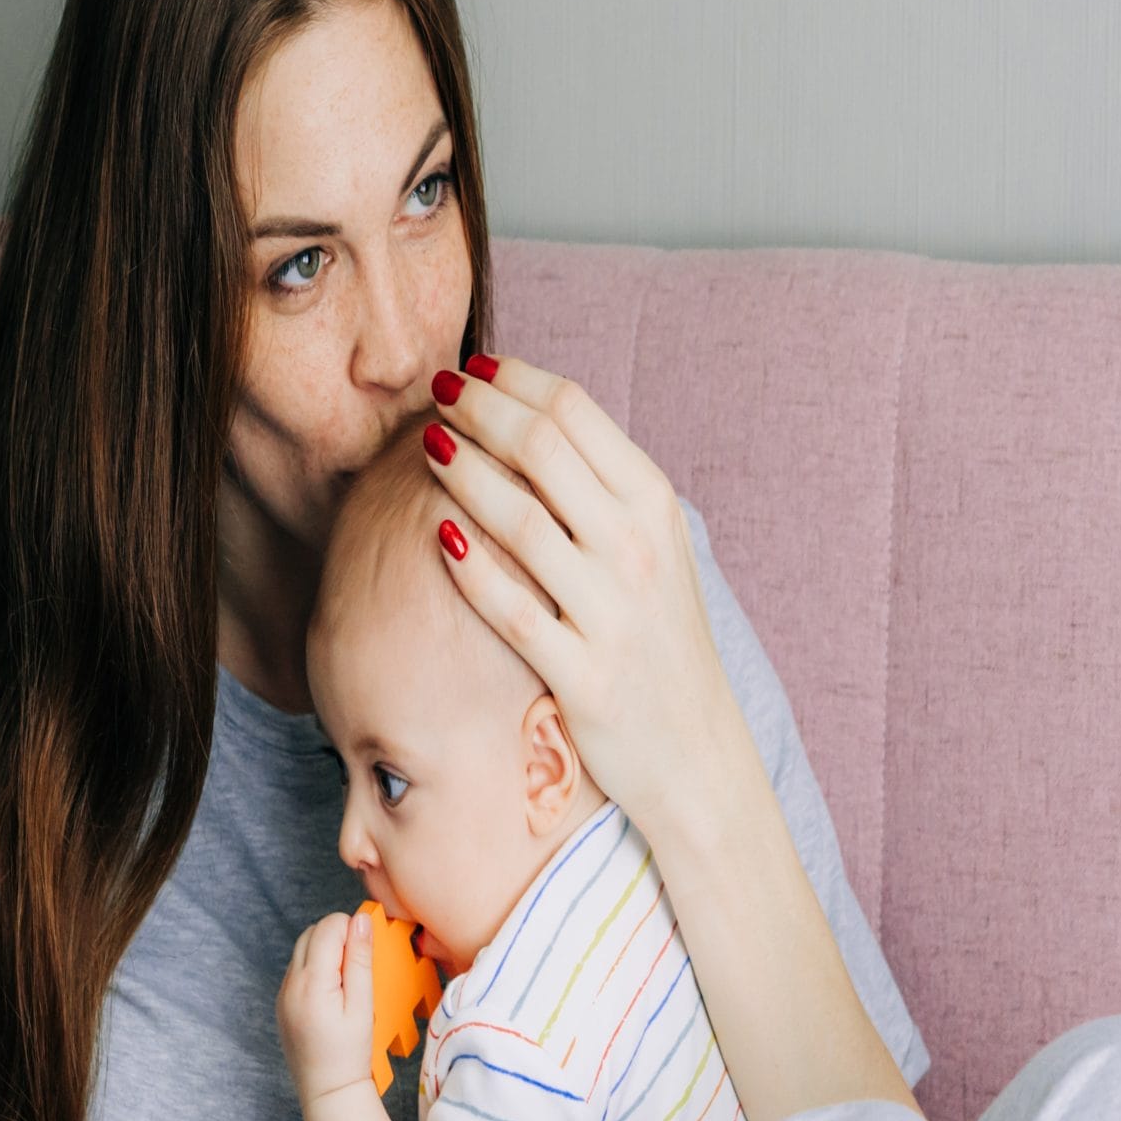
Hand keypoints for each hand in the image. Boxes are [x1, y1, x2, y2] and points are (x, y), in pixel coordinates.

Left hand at [277, 905, 376, 1108]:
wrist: (327, 1091)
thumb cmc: (351, 1053)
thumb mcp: (363, 1005)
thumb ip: (360, 960)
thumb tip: (362, 921)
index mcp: (312, 982)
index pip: (328, 928)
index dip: (351, 928)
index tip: (368, 947)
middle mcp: (290, 984)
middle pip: (311, 932)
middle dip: (337, 935)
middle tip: (359, 961)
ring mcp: (282, 994)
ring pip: (301, 949)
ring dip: (325, 950)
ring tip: (347, 978)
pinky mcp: (282, 1004)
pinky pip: (296, 970)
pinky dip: (315, 968)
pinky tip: (332, 992)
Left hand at [423, 354, 742, 842]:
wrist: (695, 751)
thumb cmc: (658, 639)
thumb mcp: (654, 548)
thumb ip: (602, 487)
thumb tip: (530, 416)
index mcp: (654, 506)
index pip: (575, 411)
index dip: (511, 380)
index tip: (470, 369)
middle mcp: (638, 549)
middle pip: (543, 449)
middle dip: (478, 410)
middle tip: (433, 393)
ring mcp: (612, 612)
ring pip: (522, 520)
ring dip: (465, 473)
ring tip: (425, 446)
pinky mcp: (583, 675)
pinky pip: (512, 610)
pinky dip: (471, 568)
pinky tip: (436, 535)